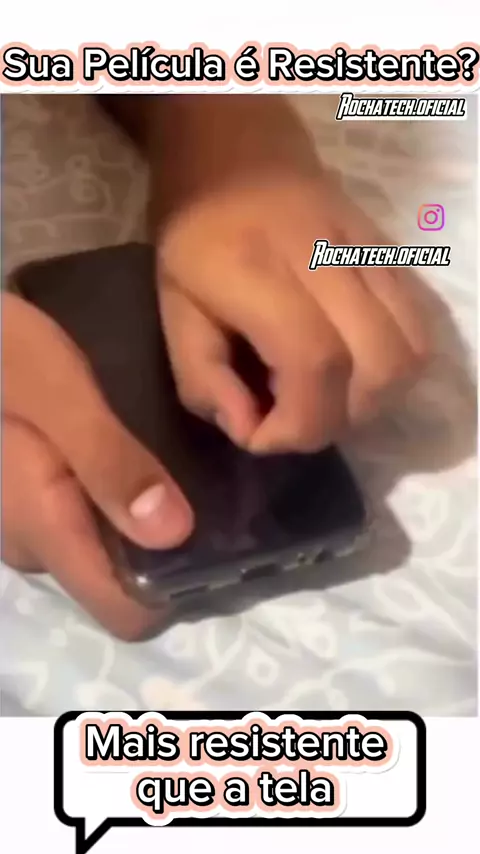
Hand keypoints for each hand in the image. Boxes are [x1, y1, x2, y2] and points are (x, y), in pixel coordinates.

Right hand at [2, 294, 192, 638]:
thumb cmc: (2, 350)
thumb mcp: (57, 392)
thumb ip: (108, 461)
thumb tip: (174, 535)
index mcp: (44, 526)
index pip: (124, 613)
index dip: (176, 592)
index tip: (223, 544)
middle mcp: (34, 542)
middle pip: (122, 582)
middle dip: (167, 549)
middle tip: (212, 492)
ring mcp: (29, 522)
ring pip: (106, 549)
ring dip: (146, 522)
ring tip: (185, 471)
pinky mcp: (31, 497)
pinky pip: (90, 519)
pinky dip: (121, 500)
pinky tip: (144, 458)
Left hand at [157, 168, 429, 453]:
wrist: (237, 148)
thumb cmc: (195, 232)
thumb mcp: (171, 307)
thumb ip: (202, 377)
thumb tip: (249, 430)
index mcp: (260, 270)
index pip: (316, 362)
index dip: (298, 423)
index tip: (262, 435)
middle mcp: (328, 259)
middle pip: (379, 366)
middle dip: (339, 420)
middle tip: (296, 418)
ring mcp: (371, 252)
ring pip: (412, 352)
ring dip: (375, 399)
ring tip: (328, 397)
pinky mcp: (393, 254)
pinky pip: (421, 326)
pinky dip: (396, 368)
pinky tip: (355, 369)